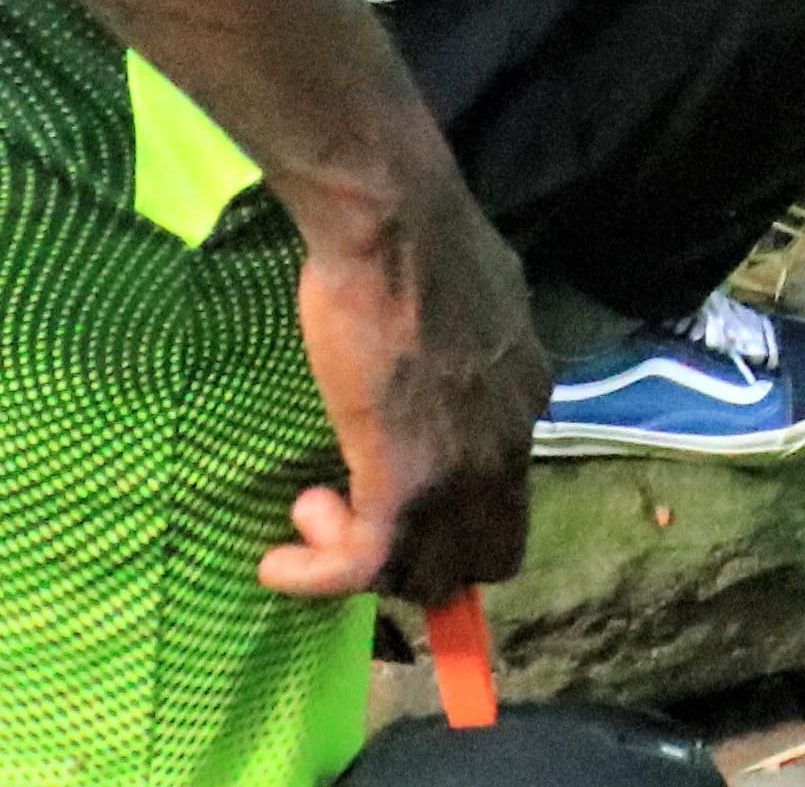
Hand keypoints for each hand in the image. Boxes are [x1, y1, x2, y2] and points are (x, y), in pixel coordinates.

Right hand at [262, 170, 544, 605]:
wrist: (394, 227)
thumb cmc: (421, 242)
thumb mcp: (480, 299)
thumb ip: (478, 345)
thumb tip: (461, 350)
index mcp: (526, 398)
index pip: (509, 499)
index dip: (454, 515)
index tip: (395, 490)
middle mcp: (509, 449)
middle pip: (479, 555)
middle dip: (414, 554)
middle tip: (352, 513)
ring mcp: (461, 474)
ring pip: (422, 571)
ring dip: (360, 560)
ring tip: (310, 509)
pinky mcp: (402, 486)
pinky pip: (362, 565)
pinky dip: (317, 577)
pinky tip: (277, 565)